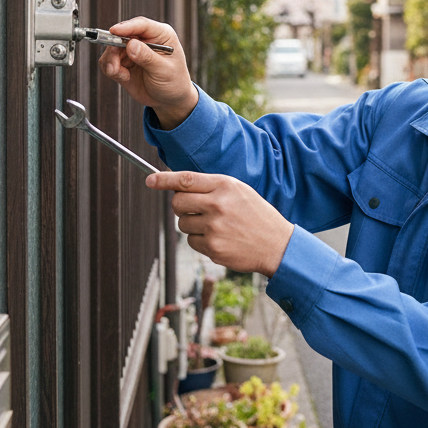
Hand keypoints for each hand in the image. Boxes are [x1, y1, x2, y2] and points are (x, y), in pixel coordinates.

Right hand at [99, 17, 197, 128]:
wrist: (169, 101)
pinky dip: (111, 69)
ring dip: (112, 61)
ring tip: (122, 75)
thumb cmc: (174, 83)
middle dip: (114, 48)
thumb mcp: (164, 71)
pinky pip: (108, 61)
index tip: (114, 32)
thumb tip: (131, 45)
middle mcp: (145, 39)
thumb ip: (147, 58)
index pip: (142, 25)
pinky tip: (124, 77)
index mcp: (161, 35)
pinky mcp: (123, 62)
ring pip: (111, 48)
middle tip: (114, 64)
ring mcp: (132, 50)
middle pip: (122, 34)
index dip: (126, 27)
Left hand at [147, 171, 294, 276]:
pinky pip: (191, 242)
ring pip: (182, 224)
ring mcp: (214, 227)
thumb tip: (178, 188)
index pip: (185, 180)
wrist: (277, 244)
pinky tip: (220, 239)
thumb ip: (211, 187)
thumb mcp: (239, 192)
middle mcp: (217, 205)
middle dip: (180, 206)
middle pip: (177, 203)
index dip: (164, 180)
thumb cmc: (257, 216)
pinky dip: (201, 241)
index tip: (150, 181)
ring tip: (216, 227)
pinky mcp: (212, 247)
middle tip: (195, 210)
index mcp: (224, 186)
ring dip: (192, 225)